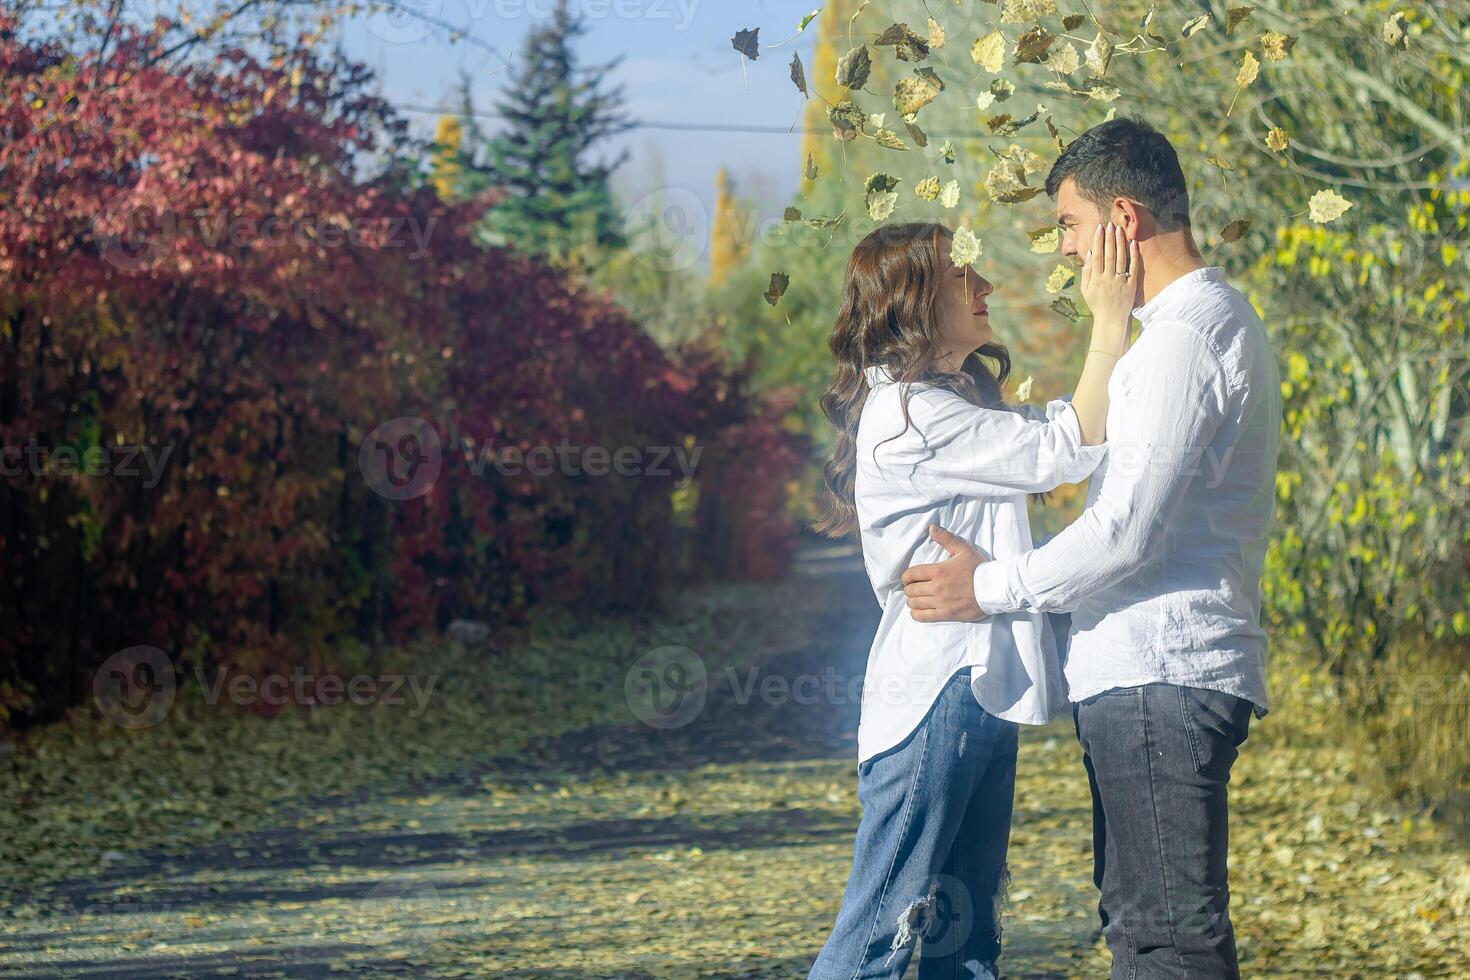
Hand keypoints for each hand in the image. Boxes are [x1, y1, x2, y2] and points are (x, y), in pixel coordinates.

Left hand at [900, 525, 989, 622]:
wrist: (995, 588)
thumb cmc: (979, 568)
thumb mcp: (963, 549)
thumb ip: (946, 538)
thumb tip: (931, 528)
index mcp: (938, 571)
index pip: (911, 574)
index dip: (906, 577)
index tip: (909, 578)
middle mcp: (937, 587)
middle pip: (911, 590)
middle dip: (910, 588)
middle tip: (915, 588)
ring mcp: (941, 602)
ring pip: (914, 604)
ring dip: (912, 601)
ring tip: (918, 598)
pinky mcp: (947, 614)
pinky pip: (923, 617)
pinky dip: (916, 614)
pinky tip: (918, 610)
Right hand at [1079, 222, 1140, 351]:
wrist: (1111, 320)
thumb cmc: (1097, 304)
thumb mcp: (1086, 290)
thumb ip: (1086, 272)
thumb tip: (1089, 252)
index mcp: (1096, 280)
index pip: (1097, 256)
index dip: (1098, 241)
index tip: (1099, 228)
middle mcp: (1108, 279)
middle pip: (1109, 255)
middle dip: (1109, 238)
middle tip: (1110, 224)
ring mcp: (1121, 282)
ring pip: (1121, 258)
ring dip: (1120, 242)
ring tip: (1120, 229)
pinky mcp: (1132, 285)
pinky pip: (1133, 267)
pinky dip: (1134, 255)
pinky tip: (1133, 243)